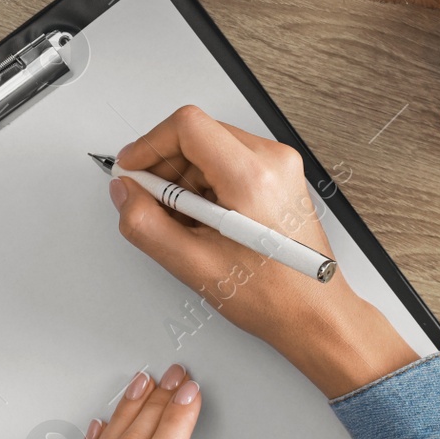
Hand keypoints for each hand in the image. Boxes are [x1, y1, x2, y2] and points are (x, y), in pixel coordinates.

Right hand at [110, 106, 416, 397]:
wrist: (314, 312)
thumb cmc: (272, 296)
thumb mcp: (194, 265)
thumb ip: (146, 224)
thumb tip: (125, 193)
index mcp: (252, 177)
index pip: (187, 126)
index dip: (149, 145)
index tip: (133, 170)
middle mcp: (272, 161)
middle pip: (198, 133)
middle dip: (166, 166)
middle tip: (153, 203)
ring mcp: (280, 166)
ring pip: (212, 146)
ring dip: (186, 178)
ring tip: (186, 222)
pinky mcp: (281, 175)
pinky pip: (230, 161)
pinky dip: (207, 184)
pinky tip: (205, 220)